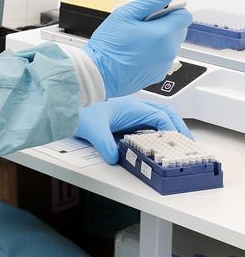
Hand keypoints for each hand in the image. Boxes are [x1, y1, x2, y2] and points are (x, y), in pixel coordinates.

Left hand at [74, 97, 192, 163]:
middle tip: (189, 143)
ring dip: (170, 127)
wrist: (66, 98)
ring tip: (179, 143)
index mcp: (131, 107)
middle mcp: (133, 107)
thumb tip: (115, 158)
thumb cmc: (79, 107)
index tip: (181, 144)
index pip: (160, 117)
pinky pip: (147, 121)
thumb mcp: (93, 129)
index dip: (173, 131)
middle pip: (165, 114)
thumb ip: (105, 145)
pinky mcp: (124, 117)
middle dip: (179, 127)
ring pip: (157, 116)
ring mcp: (129, 111)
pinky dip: (158, 129)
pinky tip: (158, 140)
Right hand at [83, 0, 191, 97]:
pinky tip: (137, 52)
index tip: (157, 10)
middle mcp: (168, 51)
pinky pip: (164, 58)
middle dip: (165, 23)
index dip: (172, 9)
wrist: (100, 74)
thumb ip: (151, 0)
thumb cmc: (109, 45)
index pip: (184, 16)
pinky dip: (156, 52)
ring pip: (171, 44)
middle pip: (179, 30)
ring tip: (137, 40)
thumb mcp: (125, 14)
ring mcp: (165, 64)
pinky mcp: (159, 74)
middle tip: (142, 25)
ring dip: (160, 38)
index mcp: (162, 34)